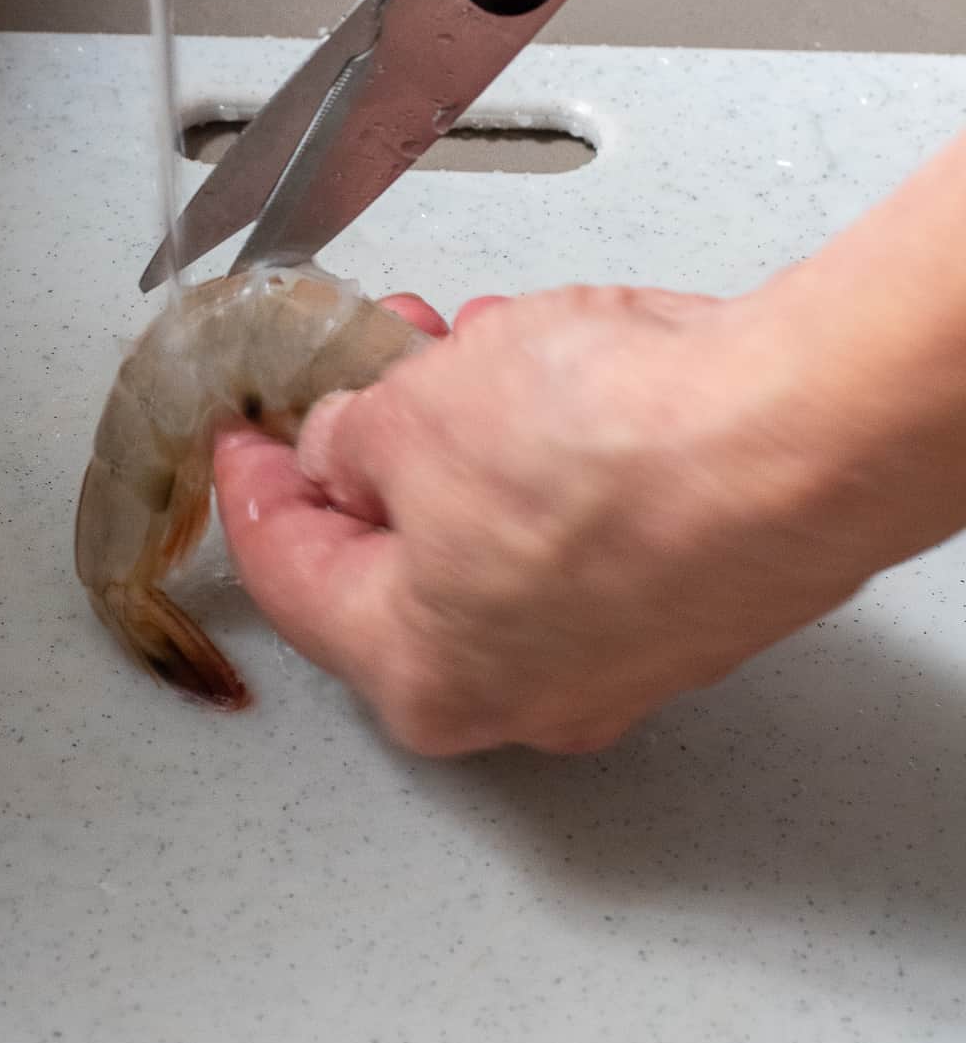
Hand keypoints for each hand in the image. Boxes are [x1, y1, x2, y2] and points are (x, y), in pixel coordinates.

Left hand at [214, 129, 965, 756]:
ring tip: (475, 347)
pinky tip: (561, 381)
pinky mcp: (687, 607)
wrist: (800, 444)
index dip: (252, 485)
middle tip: (363, 365)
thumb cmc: (620, 454)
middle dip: (375, 442)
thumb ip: (348, 435)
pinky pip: (580, 527)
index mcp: (419, 676)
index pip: (290, 576)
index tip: (242, 433)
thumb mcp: (414, 413)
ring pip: (496, 536)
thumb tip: (346, 443)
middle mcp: (518, 694)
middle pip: (399, 560)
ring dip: (468, 435)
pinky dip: (551, 453)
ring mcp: (614, 658)